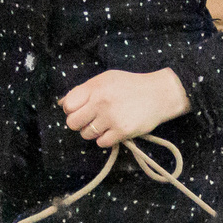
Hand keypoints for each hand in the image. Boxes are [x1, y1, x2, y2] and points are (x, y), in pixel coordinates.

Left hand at [61, 68, 189, 148]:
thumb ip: (84, 90)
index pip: (68, 106)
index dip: (71, 110)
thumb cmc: (131, 86)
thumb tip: (62, 103)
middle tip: (91, 120)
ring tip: (105, 124)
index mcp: (95, 87)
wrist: (159, 94)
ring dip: (93, 132)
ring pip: (86, 134)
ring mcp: (111, 118)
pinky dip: (105, 139)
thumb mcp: (106, 79)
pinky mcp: (122, 131)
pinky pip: (101, 143)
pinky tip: (114, 130)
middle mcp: (101, 102)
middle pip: (73, 123)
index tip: (81, 110)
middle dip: (80, 123)